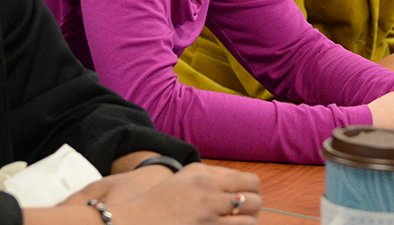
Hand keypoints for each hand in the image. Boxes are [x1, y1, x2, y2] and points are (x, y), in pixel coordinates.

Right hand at [64, 163, 260, 224]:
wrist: (138, 221)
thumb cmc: (161, 201)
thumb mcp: (186, 177)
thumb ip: (212, 174)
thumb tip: (239, 180)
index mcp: (205, 177)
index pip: (250, 181)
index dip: (252, 191)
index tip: (244, 198)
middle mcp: (209, 194)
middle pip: (255, 200)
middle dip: (253, 208)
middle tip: (241, 214)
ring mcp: (209, 216)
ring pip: (250, 221)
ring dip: (245, 223)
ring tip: (232, 224)